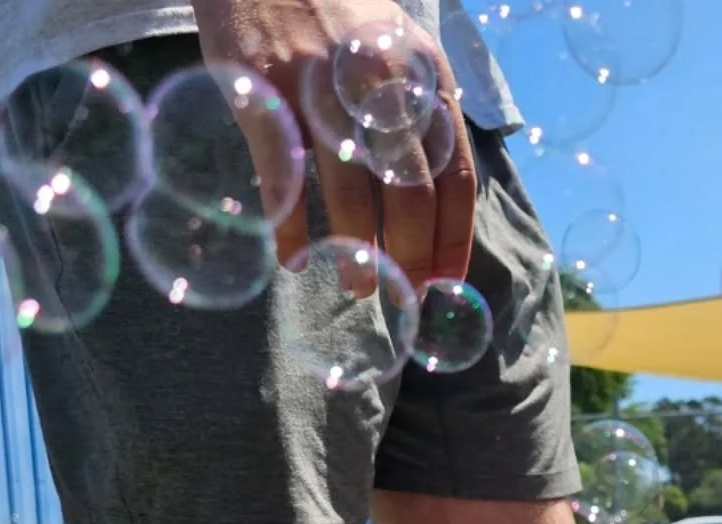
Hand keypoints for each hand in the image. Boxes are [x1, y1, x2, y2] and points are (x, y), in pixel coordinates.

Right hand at [190, 0, 475, 288]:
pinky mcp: (265, 90)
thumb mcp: (399, 51)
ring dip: (359, 253)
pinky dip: (289, 228)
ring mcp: (322, 88)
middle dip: (411, 259)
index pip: (456, 178)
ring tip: (358, 285)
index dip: (453, 240)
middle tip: (402, 296)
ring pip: (352, 194)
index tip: (444, 283)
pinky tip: (292, 258)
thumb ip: (420, 117)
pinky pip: (284, 178)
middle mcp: (381, 85)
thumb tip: (437, 208)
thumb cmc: (338, 17)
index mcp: (424, 78)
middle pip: (412, 196)